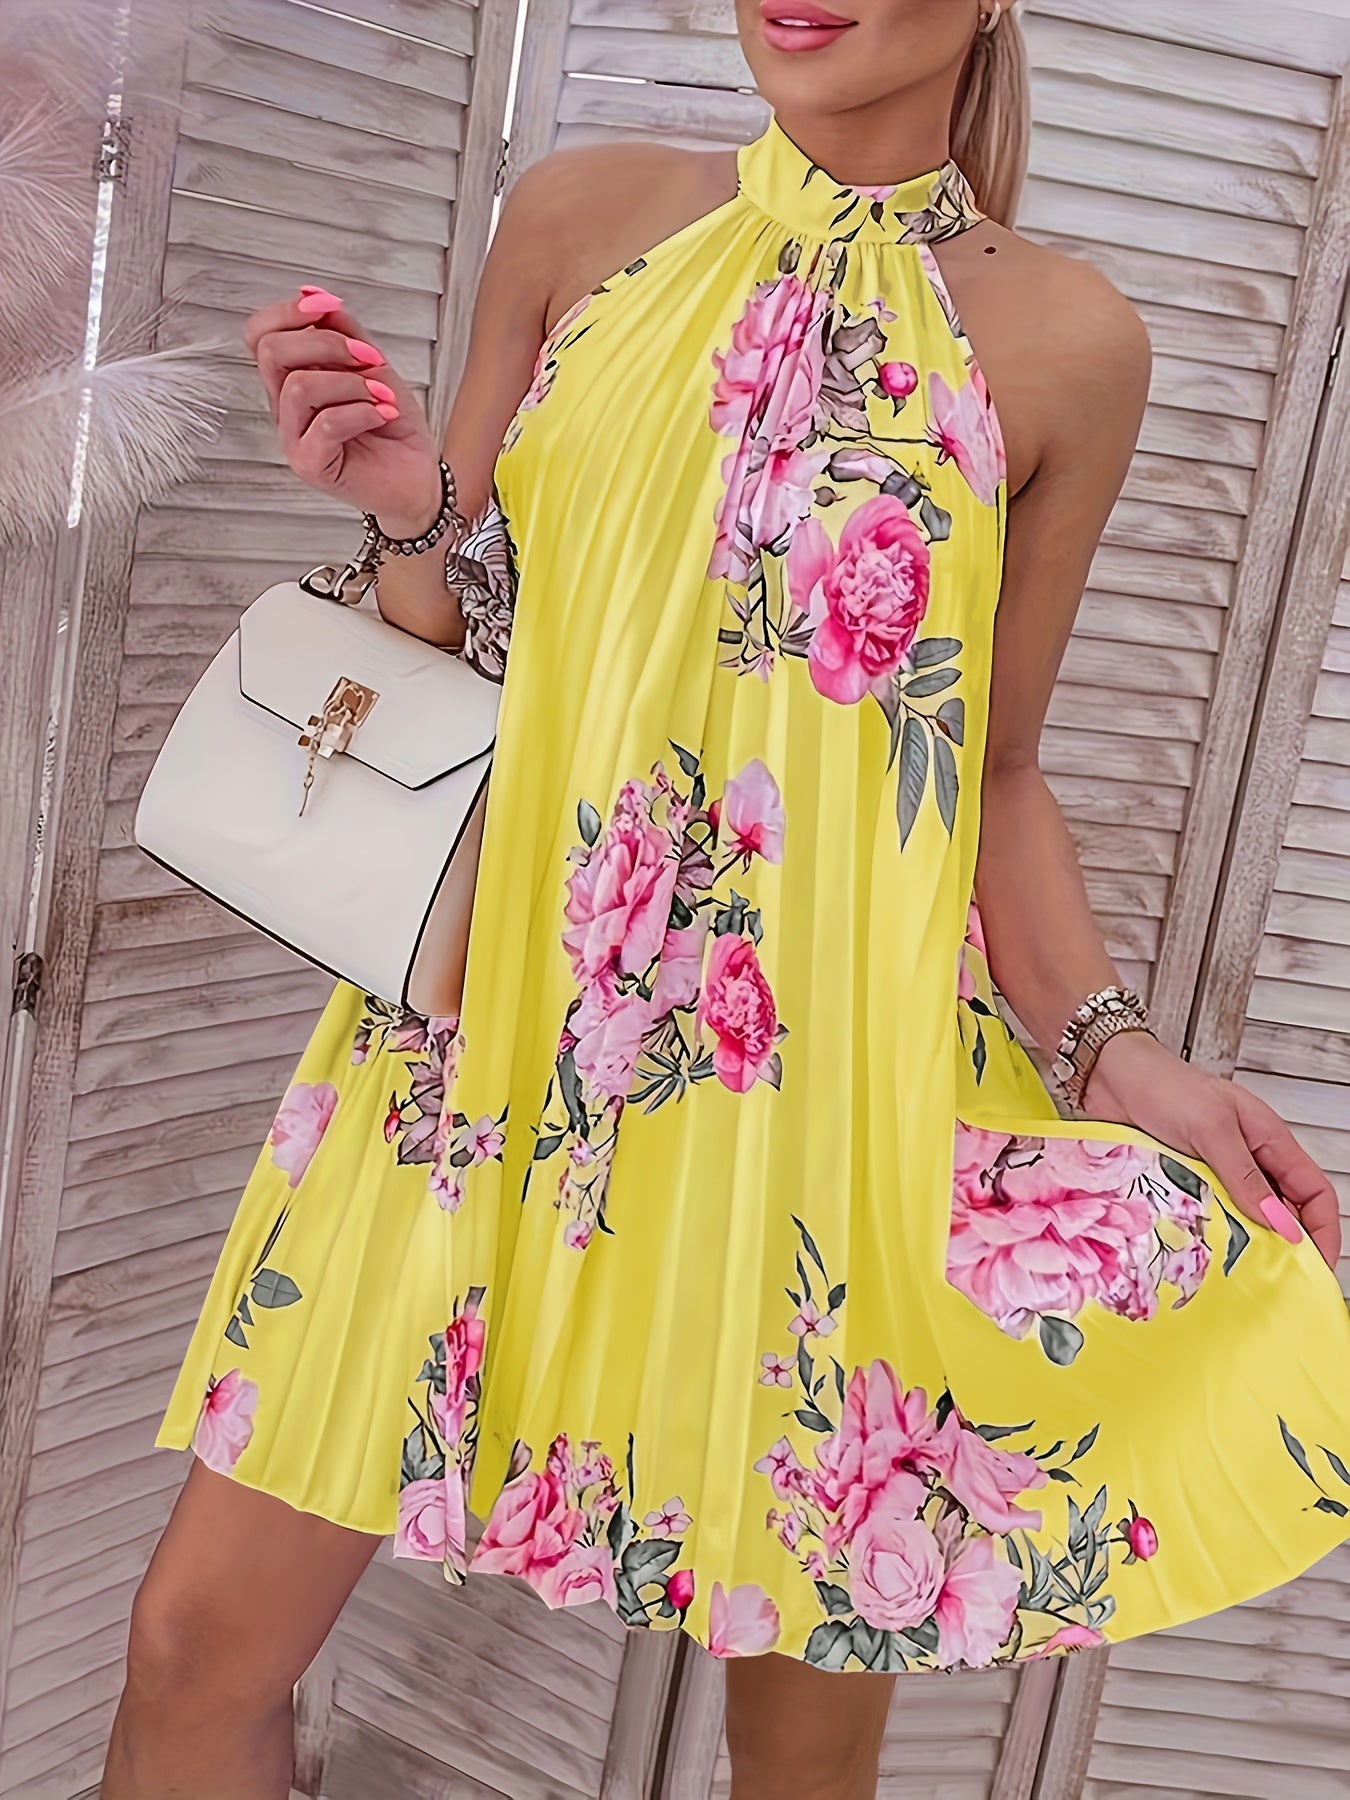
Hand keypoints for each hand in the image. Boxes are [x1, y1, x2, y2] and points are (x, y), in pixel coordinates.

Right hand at [244, 286, 441, 533]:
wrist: (417, 476)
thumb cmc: (392, 424)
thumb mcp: (372, 365)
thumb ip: (345, 331)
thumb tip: (314, 294)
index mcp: (292, 379)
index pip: (259, 335)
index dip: (287, 312)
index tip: (327, 306)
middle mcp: (285, 408)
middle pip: (271, 352)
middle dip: (326, 343)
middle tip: (369, 358)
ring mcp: (293, 438)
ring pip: (299, 386)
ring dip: (351, 383)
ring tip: (381, 395)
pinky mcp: (310, 465)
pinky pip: (325, 424)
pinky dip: (362, 412)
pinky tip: (383, 415)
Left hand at [1084, 1030, 1340, 1269]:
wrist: (1110, 1076)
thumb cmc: (1164, 1086)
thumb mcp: (1212, 1128)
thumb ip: (1244, 1176)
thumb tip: (1281, 1225)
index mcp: (1269, 1141)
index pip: (1314, 1192)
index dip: (1323, 1230)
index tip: (1317, 1268)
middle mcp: (1247, 1161)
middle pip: (1282, 1212)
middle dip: (1284, 1247)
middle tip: (1273, 1281)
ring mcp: (1215, 1174)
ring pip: (1243, 1221)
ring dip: (1241, 1245)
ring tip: (1236, 1273)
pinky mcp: (1184, 1184)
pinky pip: (1205, 1218)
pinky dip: (1206, 1237)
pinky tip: (1200, 1254)